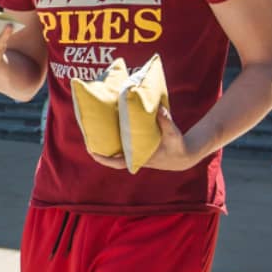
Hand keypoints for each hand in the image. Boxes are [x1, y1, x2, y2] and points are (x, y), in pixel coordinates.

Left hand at [88, 106, 204, 172]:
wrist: (185, 155)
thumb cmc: (178, 145)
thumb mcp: (173, 133)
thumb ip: (165, 121)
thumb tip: (158, 108)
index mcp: (140, 157)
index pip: (117, 162)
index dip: (103, 159)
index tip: (91, 152)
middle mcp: (136, 157)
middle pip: (112, 157)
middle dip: (99, 150)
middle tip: (87, 138)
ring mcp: (137, 154)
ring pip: (118, 152)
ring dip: (107, 144)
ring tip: (95, 132)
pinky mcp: (140, 150)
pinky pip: (124, 147)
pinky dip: (117, 141)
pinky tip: (111, 130)